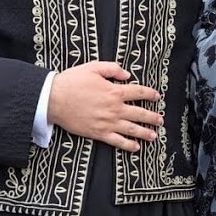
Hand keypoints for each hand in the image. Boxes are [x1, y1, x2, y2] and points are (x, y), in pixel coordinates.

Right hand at [46, 61, 161, 152]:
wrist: (54, 99)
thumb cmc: (72, 81)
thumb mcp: (93, 67)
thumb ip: (113, 69)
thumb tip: (127, 75)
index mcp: (114, 91)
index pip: (138, 93)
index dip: (150, 94)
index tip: (157, 96)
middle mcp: (114, 108)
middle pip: (139, 113)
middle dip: (152, 117)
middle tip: (160, 120)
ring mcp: (107, 122)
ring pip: (132, 129)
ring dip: (145, 132)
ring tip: (154, 135)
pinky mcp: (98, 133)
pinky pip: (117, 141)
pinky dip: (128, 145)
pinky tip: (136, 147)